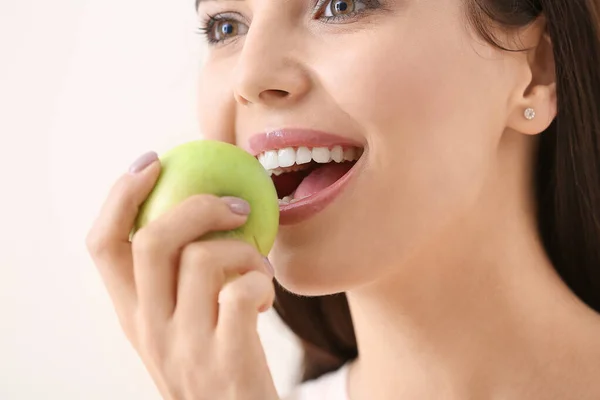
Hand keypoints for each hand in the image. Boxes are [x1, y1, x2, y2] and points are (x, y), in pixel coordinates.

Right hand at [85, 152, 278, 399]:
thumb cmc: (217, 365)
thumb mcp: (180, 327)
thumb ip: (175, 283)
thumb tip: (197, 210)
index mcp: (132, 316)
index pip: (102, 245)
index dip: (120, 195)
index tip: (152, 162)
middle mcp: (148, 330)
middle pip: (151, 240)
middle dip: (197, 206)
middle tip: (236, 205)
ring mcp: (184, 348)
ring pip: (202, 259)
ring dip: (244, 250)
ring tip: (259, 268)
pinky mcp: (226, 362)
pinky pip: (241, 293)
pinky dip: (262, 282)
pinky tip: (266, 297)